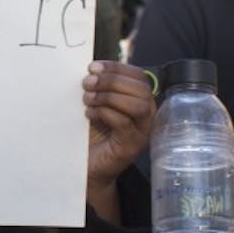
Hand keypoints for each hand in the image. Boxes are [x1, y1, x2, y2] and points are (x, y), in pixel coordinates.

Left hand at [81, 61, 155, 221]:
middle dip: (112, 81)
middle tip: (86, 83)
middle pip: (141, 89)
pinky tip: (89, 114)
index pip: (139, 76)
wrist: (87, 165)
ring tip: (88, 99)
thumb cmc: (92, 133)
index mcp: (140, 100)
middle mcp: (147, 116)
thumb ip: (100, 87)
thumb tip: (91, 68)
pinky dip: (105, 114)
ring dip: (109, 97)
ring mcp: (142, 132)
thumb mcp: (97, 104)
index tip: (92, 67)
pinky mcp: (131, 147)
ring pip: (138, 105)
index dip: (116, 67)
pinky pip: (124, 123)